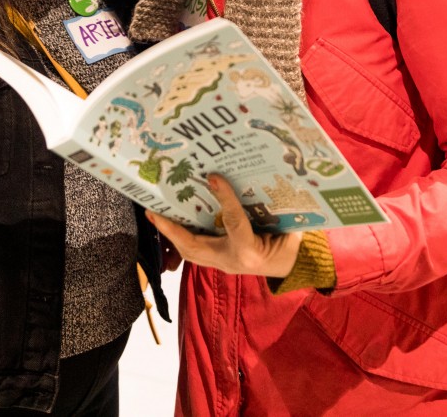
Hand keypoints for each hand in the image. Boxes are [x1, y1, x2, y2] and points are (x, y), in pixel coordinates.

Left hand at [147, 175, 301, 276]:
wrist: (293, 271)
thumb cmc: (291, 246)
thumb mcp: (289, 227)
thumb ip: (277, 207)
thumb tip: (265, 176)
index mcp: (251, 251)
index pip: (234, 223)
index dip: (225, 199)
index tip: (214, 177)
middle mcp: (231, 261)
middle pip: (193, 247)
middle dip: (171, 229)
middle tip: (153, 210)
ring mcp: (223, 264)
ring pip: (189, 252)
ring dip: (171, 234)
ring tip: (156, 215)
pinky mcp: (219, 262)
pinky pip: (195, 251)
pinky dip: (181, 237)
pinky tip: (173, 222)